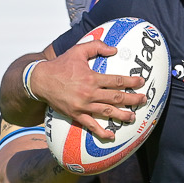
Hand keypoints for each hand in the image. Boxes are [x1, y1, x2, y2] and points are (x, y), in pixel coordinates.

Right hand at [29, 37, 144, 138]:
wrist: (40, 80)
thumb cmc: (61, 64)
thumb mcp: (78, 50)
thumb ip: (97, 46)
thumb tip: (115, 50)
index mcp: (92, 77)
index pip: (117, 80)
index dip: (131, 81)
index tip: (141, 82)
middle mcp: (89, 93)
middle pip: (116, 97)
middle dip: (132, 99)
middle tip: (143, 100)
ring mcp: (83, 106)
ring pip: (107, 112)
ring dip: (122, 115)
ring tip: (133, 117)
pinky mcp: (76, 114)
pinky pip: (91, 125)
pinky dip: (101, 131)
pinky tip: (111, 135)